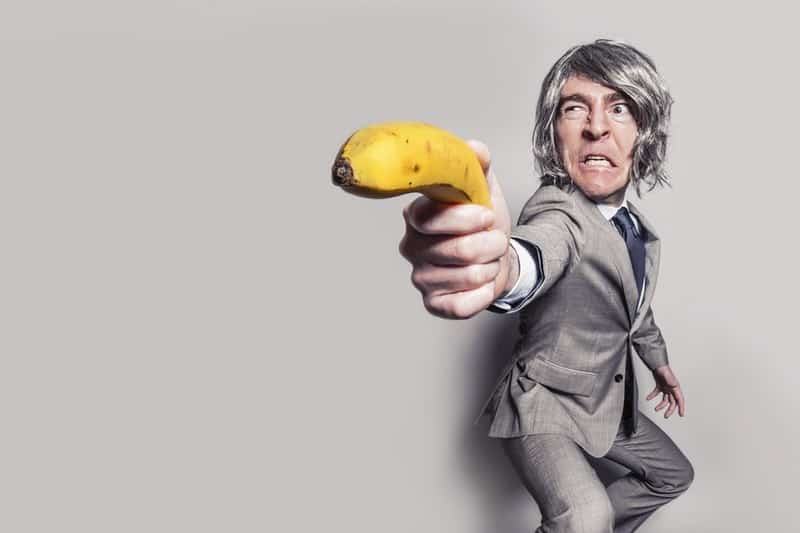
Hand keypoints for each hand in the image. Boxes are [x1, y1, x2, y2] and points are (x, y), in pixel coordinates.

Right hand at [398, 140, 512, 318]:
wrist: (497, 257)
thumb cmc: (483, 222)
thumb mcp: (483, 187)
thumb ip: (477, 165)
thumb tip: (473, 148)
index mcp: (416, 214)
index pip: (432, 218)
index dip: (467, 218)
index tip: (488, 215)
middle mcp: (411, 247)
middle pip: (460, 249)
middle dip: (491, 244)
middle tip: (494, 239)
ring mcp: (420, 277)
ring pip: (468, 276)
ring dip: (491, 266)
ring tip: (487, 258)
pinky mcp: (433, 304)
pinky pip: (462, 305)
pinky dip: (483, 294)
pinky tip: (482, 283)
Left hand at [646, 365, 685, 417]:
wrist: (657, 364)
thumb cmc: (663, 369)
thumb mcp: (667, 375)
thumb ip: (670, 381)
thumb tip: (673, 385)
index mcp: (675, 388)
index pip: (680, 400)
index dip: (681, 407)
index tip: (681, 414)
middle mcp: (672, 389)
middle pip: (672, 402)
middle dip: (669, 410)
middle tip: (666, 416)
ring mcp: (666, 387)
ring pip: (665, 399)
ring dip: (661, 405)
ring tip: (656, 409)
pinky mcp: (660, 385)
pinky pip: (657, 393)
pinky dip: (652, 396)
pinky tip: (648, 398)